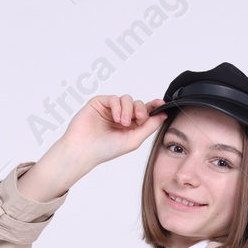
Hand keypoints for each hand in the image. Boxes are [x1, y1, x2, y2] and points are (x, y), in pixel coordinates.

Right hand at [18, 95, 167, 201]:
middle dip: (141, 109)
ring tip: (122, 123)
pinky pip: (114, 98)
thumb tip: (163, 115)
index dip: (153, 107)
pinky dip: (117, 106)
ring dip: (128, 109)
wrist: (83, 150)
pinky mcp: (100, 103)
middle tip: (139, 118)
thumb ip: (149, 127)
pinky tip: (115, 118)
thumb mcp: (133, 140)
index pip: (145, 112)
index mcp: (130, 126)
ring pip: (127, 99)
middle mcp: (121, 116)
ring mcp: (110, 109)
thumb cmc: (105, 149)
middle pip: (138, 104)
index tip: (161, 104)